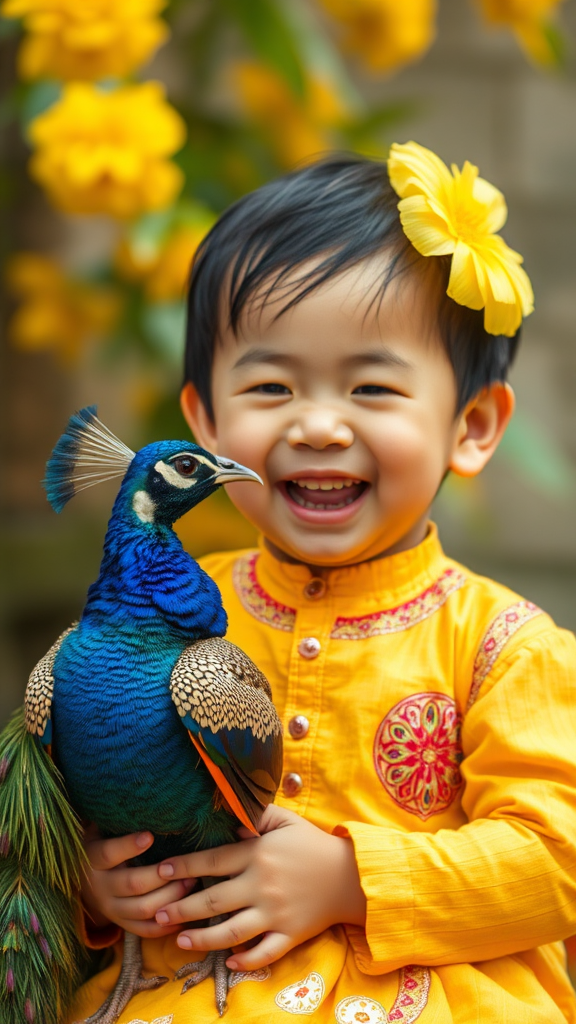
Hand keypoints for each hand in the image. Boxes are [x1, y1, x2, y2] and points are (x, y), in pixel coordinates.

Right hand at [81, 824, 194, 937]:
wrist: (79, 881)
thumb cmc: (98, 844)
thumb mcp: (97, 829)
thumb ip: (113, 819)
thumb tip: (135, 798)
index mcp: (92, 859)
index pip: (109, 853)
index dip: (128, 846)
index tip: (150, 835)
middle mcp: (100, 886)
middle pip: (134, 884)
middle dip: (163, 877)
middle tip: (186, 869)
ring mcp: (110, 908)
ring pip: (143, 909)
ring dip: (170, 898)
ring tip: (191, 884)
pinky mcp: (120, 922)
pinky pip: (144, 929)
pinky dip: (164, 926)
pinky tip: (184, 914)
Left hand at [153, 804, 365, 970]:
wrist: (352, 876)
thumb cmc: (314, 844)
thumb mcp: (287, 820)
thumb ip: (257, 814)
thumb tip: (229, 813)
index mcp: (259, 854)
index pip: (213, 860)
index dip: (185, 866)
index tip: (162, 870)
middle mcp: (262, 885)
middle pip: (213, 900)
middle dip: (181, 907)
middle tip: (157, 913)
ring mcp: (275, 913)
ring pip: (231, 932)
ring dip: (201, 938)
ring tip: (179, 940)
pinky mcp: (290, 935)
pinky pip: (264, 952)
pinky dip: (245, 960)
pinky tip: (228, 961)